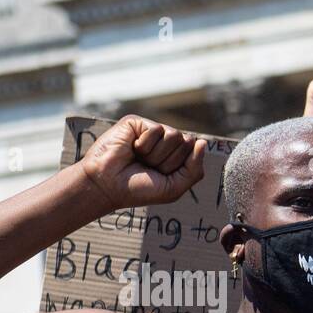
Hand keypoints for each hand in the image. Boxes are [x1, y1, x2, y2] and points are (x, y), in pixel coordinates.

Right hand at [78, 115, 206, 209]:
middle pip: (187, 142)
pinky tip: (132, 149)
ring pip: (174, 135)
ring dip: (157, 154)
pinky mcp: (137, 122)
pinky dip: (146, 145)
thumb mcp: (175, 187)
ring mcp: (151, 131)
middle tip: (149, 167)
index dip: (182, 166)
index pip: (196, 151)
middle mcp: (166, 141)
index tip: (163, 175)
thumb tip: (203, 142)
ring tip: (141, 159)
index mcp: (177, 155)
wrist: (108, 185)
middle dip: (169, 161)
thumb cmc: (140, 189)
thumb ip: (195, 169)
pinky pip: (157, 130)